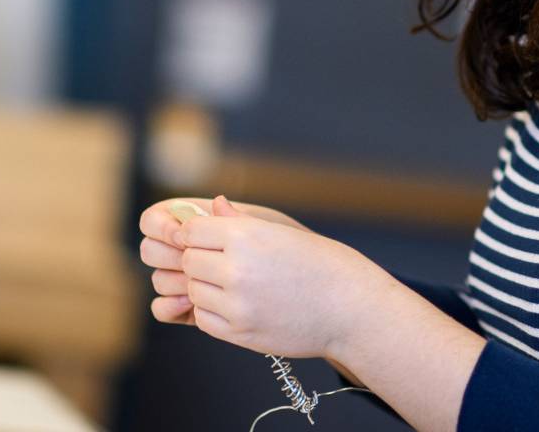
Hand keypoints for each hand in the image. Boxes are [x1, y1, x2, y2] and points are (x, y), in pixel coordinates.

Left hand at [138, 195, 307, 325]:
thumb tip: (214, 204)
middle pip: (188, 261)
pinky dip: (213, 312)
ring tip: (234, 285)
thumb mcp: (282, 233)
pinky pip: (204, 319)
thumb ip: (241, 221)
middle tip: (223, 263)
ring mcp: (237, 305)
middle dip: (200, 260)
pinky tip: (236, 305)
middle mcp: (237, 270)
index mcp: (246, 236)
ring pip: (193, 291)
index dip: (197, 234)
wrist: (350, 308)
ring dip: (205, 287)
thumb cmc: (322, 264)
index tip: (210, 239)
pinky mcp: (241, 333)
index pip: (191, 231)